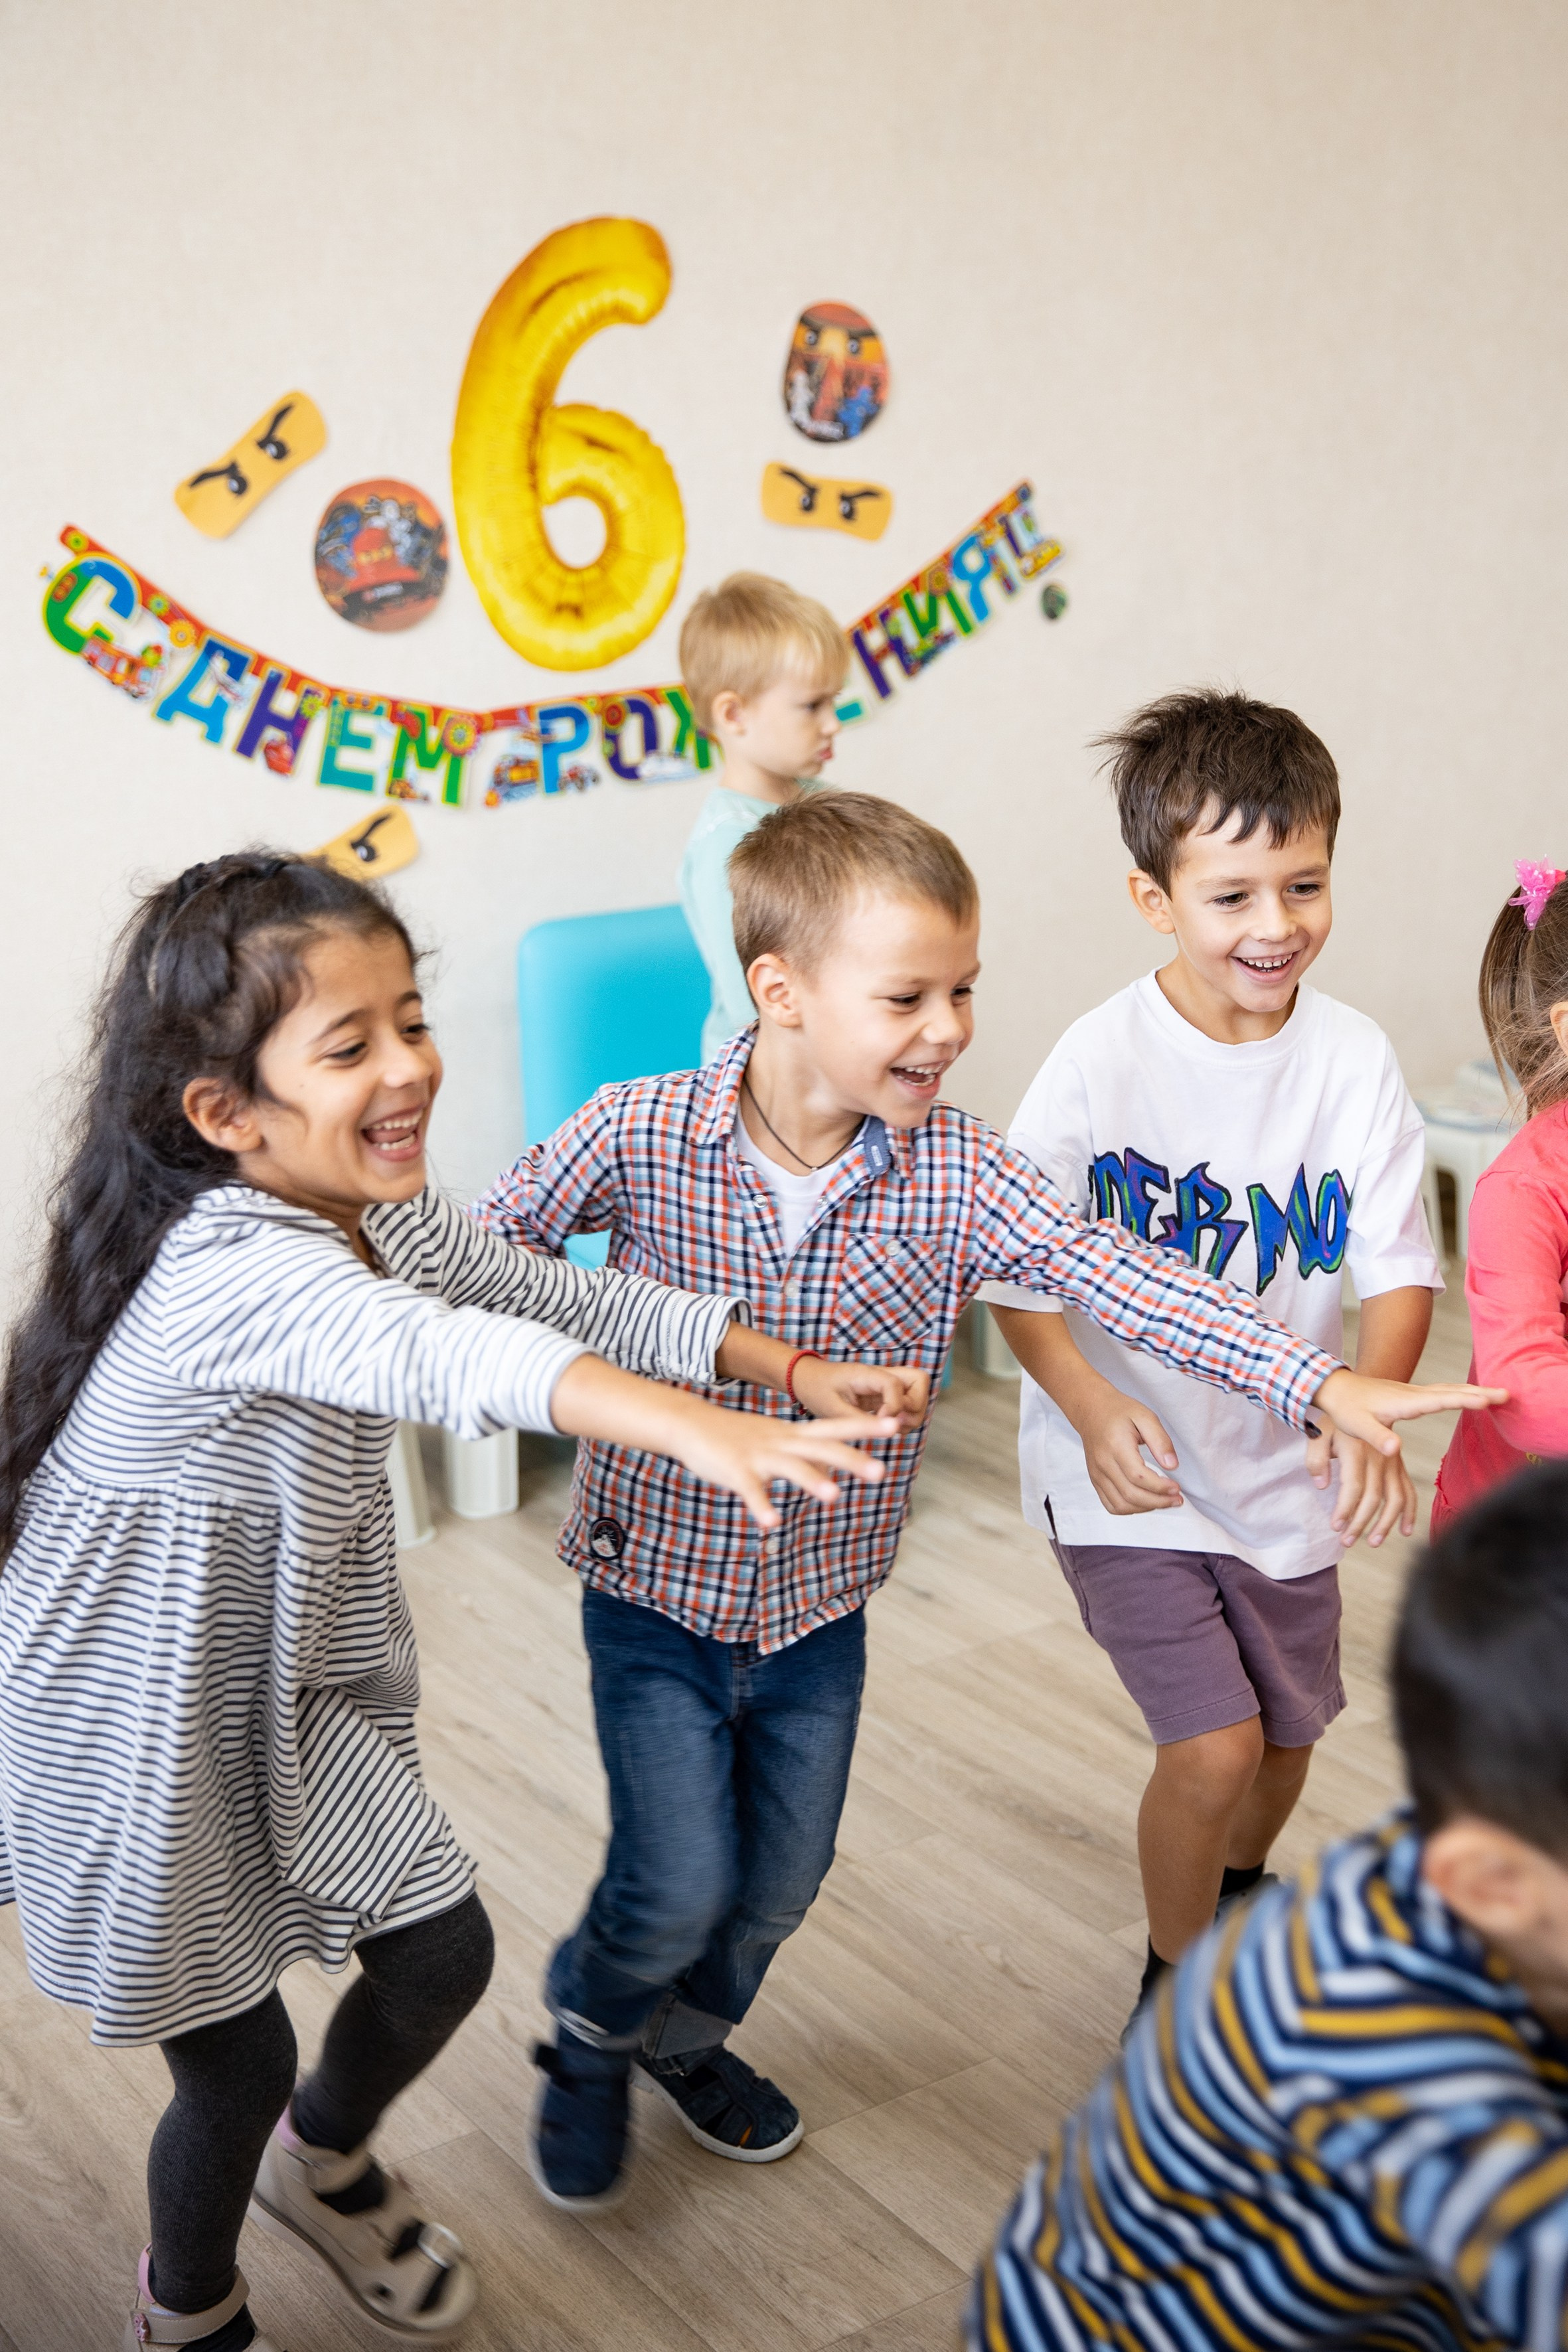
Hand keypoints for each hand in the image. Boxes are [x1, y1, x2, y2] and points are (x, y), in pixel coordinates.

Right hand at [667, 1403, 897, 1528]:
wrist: (691, 1424)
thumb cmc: (736, 1435)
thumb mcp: (775, 1439)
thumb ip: (804, 1453)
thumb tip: (834, 1468)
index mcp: (792, 1434)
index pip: (835, 1426)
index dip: (865, 1426)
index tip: (896, 1424)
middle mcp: (781, 1442)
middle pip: (822, 1448)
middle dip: (852, 1458)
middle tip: (882, 1471)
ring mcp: (759, 1456)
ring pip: (791, 1467)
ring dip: (812, 1481)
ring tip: (834, 1496)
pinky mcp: (736, 1472)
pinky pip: (751, 1492)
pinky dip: (762, 1507)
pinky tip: (771, 1524)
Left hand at [789, 1354, 929, 1427]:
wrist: (808, 1380)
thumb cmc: (816, 1389)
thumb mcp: (831, 1408)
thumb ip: (858, 1418)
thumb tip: (885, 1429)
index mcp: (867, 1373)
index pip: (895, 1384)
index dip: (894, 1406)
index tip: (879, 1422)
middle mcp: (881, 1375)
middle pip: (920, 1380)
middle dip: (915, 1405)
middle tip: (893, 1422)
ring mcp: (886, 1384)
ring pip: (918, 1393)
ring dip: (912, 1413)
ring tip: (888, 1427)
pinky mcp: (884, 1394)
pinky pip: (907, 1403)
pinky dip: (904, 1418)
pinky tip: (884, 1426)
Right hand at [1074, 1385, 1182, 1513]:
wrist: (1091, 1411)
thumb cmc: (1119, 1412)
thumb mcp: (1145, 1416)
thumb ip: (1160, 1440)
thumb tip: (1172, 1466)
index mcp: (1116, 1446)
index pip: (1138, 1477)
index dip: (1160, 1487)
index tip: (1177, 1487)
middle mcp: (1103, 1463)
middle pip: (1131, 1495)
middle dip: (1158, 1502)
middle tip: (1177, 1499)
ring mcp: (1097, 1474)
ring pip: (1121, 1505)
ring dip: (1146, 1508)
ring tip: (1165, 1501)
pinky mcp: (1096, 1480)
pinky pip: (1112, 1505)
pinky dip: (1131, 1509)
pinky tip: (1146, 1502)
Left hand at [1304, 1424, 1417, 1545]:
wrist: (1356, 1398)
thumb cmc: (1332, 1419)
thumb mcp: (1317, 1433)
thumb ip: (1316, 1459)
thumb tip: (1321, 1485)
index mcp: (1358, 1450)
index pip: (1354, 1487)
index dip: (1345, 1509)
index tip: (1335, 1526)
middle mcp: (1379, 1458)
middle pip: (1374, 1497)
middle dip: (1360, 1523)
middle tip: (1346, 1541)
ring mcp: (1392, 1462)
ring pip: (1395, 1498)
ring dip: (1385, 1523)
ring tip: (1373, 1542)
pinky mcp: (1398, 1465)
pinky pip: (1408, 1491)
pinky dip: (1409, 1511)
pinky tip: (1405, 1530)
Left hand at [1310, 1369, 1507, 1455]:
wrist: (1337, 1387)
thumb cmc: (1346, 1409)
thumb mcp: (1357, 1425)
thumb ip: (1375, 1437)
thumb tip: (1394, 1448)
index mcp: (1403, 1403)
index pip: (1439, 1401)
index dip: (1463, 1400)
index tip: (1487, 1400)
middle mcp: (1413, 1394)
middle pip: (1452, 1392)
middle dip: (1480, 1393)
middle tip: (1508, 1394)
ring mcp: (1414, 1393)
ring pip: (1449, 1390)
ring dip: (1474, 1391)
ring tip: (1500, 1394)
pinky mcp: (1412, 1396)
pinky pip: (1443, 1392)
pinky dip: (1461, 1392)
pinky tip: (1471, 1395)